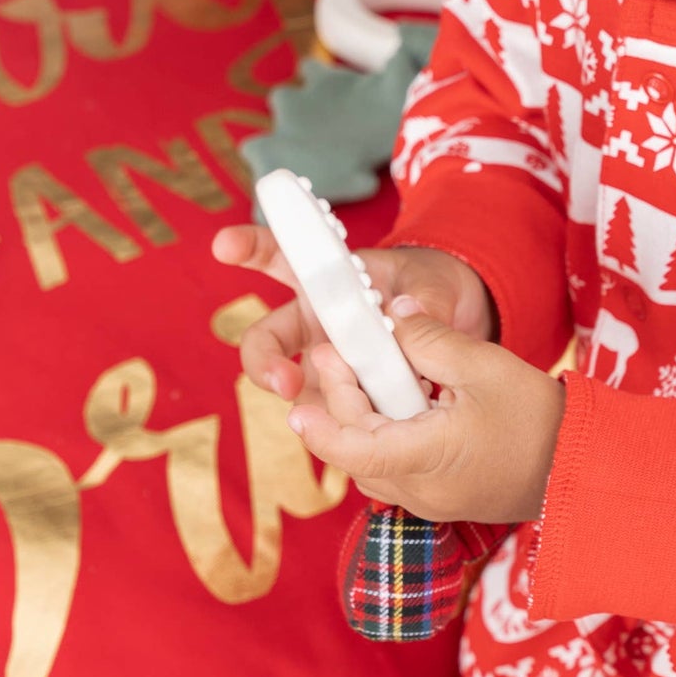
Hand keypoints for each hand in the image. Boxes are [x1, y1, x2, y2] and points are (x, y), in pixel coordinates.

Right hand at [210, 224, 493, 408]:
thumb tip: (410, 321)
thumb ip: (422, 302)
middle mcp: (313, 326)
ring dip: (317, 407)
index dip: (248, 249)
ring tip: (358, 412)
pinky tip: (376, 431)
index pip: (278, 260)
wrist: (451, 321)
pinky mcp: (344, 402)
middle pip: (265, 343)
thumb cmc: (428, 287)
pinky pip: (335, 421)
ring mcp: (324, 367)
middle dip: (265, 364)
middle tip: (286, 383)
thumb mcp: (432, 284)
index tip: (224, 244)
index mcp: (325, 283)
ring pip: (299, 393)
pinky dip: (352, 428)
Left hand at [288, 301, 564, 523]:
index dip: (319, 427)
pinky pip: (396, 468)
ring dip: (361, 418)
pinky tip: (396, 400)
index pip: (354, 449)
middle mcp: (420, 491)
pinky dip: (384, 434)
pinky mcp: (442, 498)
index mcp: (426, 459)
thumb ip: (431, 339)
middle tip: (334, 351)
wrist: (583, 469)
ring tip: (364, 371)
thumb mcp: (484, 366)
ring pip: (373, 461)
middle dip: (340, 400)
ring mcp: (430, 501)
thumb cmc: (540, 420)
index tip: (296, 403)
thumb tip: (392, 316)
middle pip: (357, 449)